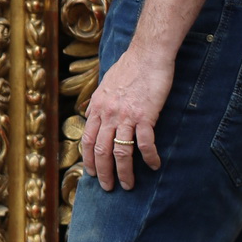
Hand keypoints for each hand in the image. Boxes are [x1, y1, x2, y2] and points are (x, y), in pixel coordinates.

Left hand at [81, 44, 171, 189]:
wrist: (148, 54)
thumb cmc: (129, 67)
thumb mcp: (105, 85)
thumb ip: (98, 103)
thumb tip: (90, 115)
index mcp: (97, 107)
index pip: (87, 140)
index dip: (88, 159)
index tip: (92, 173)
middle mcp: (108, 113)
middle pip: (101, 150)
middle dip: (104, 172)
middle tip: (108, 187)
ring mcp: (126, 115)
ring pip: (120, 151)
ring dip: (124, 172)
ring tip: (128, 185)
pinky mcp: (145, 115)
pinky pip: (145, 143)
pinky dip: (150, 157)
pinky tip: (154, 165)